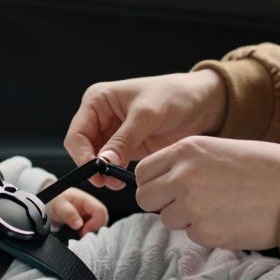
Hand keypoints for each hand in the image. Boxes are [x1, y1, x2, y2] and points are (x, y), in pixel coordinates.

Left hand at [44, 188, 108, 235]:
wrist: (48, 202)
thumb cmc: (54, 200)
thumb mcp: (59, 206)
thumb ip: (69, 214)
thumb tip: (79, 224)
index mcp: (87, 200)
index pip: (101, 211)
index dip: (95, 224)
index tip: (83, 232)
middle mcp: (91, 207)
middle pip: (103, 220)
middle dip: (94, 230)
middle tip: (81, 235)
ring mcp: (90, 215)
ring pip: (99, 227)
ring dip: (90, 233)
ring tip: (78, 235)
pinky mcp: (87, 222)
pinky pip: (93, 230)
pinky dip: (87, 235)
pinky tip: (79, 235)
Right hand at [64, 70, 227, 189]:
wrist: (202, 103)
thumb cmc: (174, 96)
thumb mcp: (147, 115)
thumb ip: (124, 139)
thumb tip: (102, 163)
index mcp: (97, 100)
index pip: (77, 134)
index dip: (82, 156)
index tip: (96, 172)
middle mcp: (100, 116)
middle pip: (83, 150)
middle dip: (92, 167)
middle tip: (107, 182)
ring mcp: (112, 133)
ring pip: (96, 160)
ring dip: (103, 174)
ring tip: (118, 182)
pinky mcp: (126, 147)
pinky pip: (112, 164)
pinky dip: (114, 174)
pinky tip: (124, 179)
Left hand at [135, 136, 279, 250]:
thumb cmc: (267, 166)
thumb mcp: (220, 149)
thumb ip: (189, 163)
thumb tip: (166, 181)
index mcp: (186, 149)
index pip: (143, 171)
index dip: (153, 182)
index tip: (165, 188)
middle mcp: (182, 175)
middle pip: (145, 198)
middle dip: (161, 204)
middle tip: (186, 204)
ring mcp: (192, 205)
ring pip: (168, 220)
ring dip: (186, 219)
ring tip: (218, 209)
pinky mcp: (206, 232)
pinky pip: (192, 236)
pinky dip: (207, 232)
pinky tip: (231, 220)